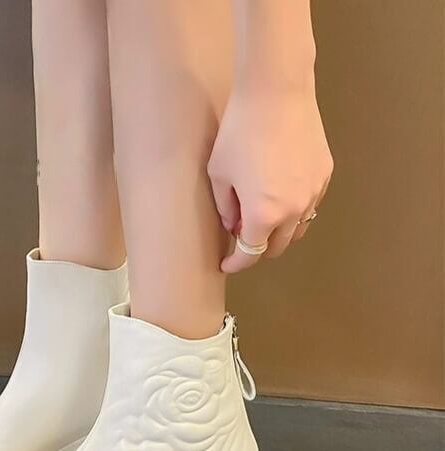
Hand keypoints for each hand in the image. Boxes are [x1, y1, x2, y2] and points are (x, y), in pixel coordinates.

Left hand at [208, 85, 333, 272]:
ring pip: (297, 229)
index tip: (225, 265)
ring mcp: (313, 193)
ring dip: (278, 232)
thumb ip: (225, 208)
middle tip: (241, 238)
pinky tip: (280, 196)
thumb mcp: (219, 174)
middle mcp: (293, 210)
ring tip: (262, 219)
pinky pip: (310, 205)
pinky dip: (295, 210)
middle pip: (276, 247)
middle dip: (257, 249)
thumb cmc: (239, 131)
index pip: (250, 254)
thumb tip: (234, 227)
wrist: (277, 91)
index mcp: (263, 215)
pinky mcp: (325, 174)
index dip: (236, 264)